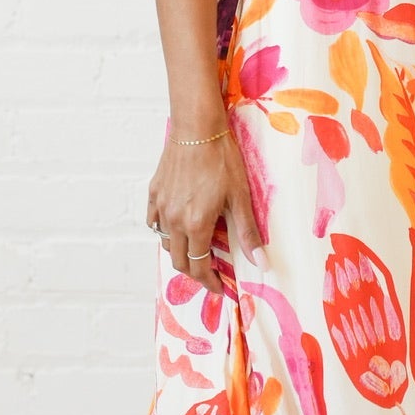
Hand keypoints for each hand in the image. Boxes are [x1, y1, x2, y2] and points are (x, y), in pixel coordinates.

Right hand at [146, 126, 267, 296]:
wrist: (197, 128)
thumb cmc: (221, 158)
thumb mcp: (240, 197)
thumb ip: (247, 233)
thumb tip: (261, 263)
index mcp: (196, 224)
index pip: (199, 266)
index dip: (209, 281)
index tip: (219, 286)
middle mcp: (174, 220)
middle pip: (179, 260)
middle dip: (195, 272)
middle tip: (210, 273)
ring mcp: (161, 206)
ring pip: (165, 243)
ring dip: (180, 253)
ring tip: (196, 251)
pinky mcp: (154, 192)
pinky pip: (153, 222)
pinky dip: (164, 232)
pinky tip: (176, 227)